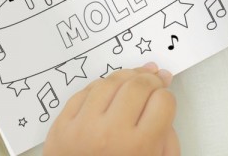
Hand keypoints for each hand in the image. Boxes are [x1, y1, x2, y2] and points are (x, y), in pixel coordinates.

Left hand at [43, 63, 178, 155]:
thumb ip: (166, 138)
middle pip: (138, 85)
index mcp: (138, 149)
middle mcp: (110, 134)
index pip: (163, 101)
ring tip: (132, 83)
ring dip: (125, 78)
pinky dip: (100, 87)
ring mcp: (82, 128)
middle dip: (150, 80)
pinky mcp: (61, 127)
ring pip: (110, 81)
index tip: (163, 99)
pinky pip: (84, 91)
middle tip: (153, 82)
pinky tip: (109, 92)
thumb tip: (161, 100)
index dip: (166, 97)